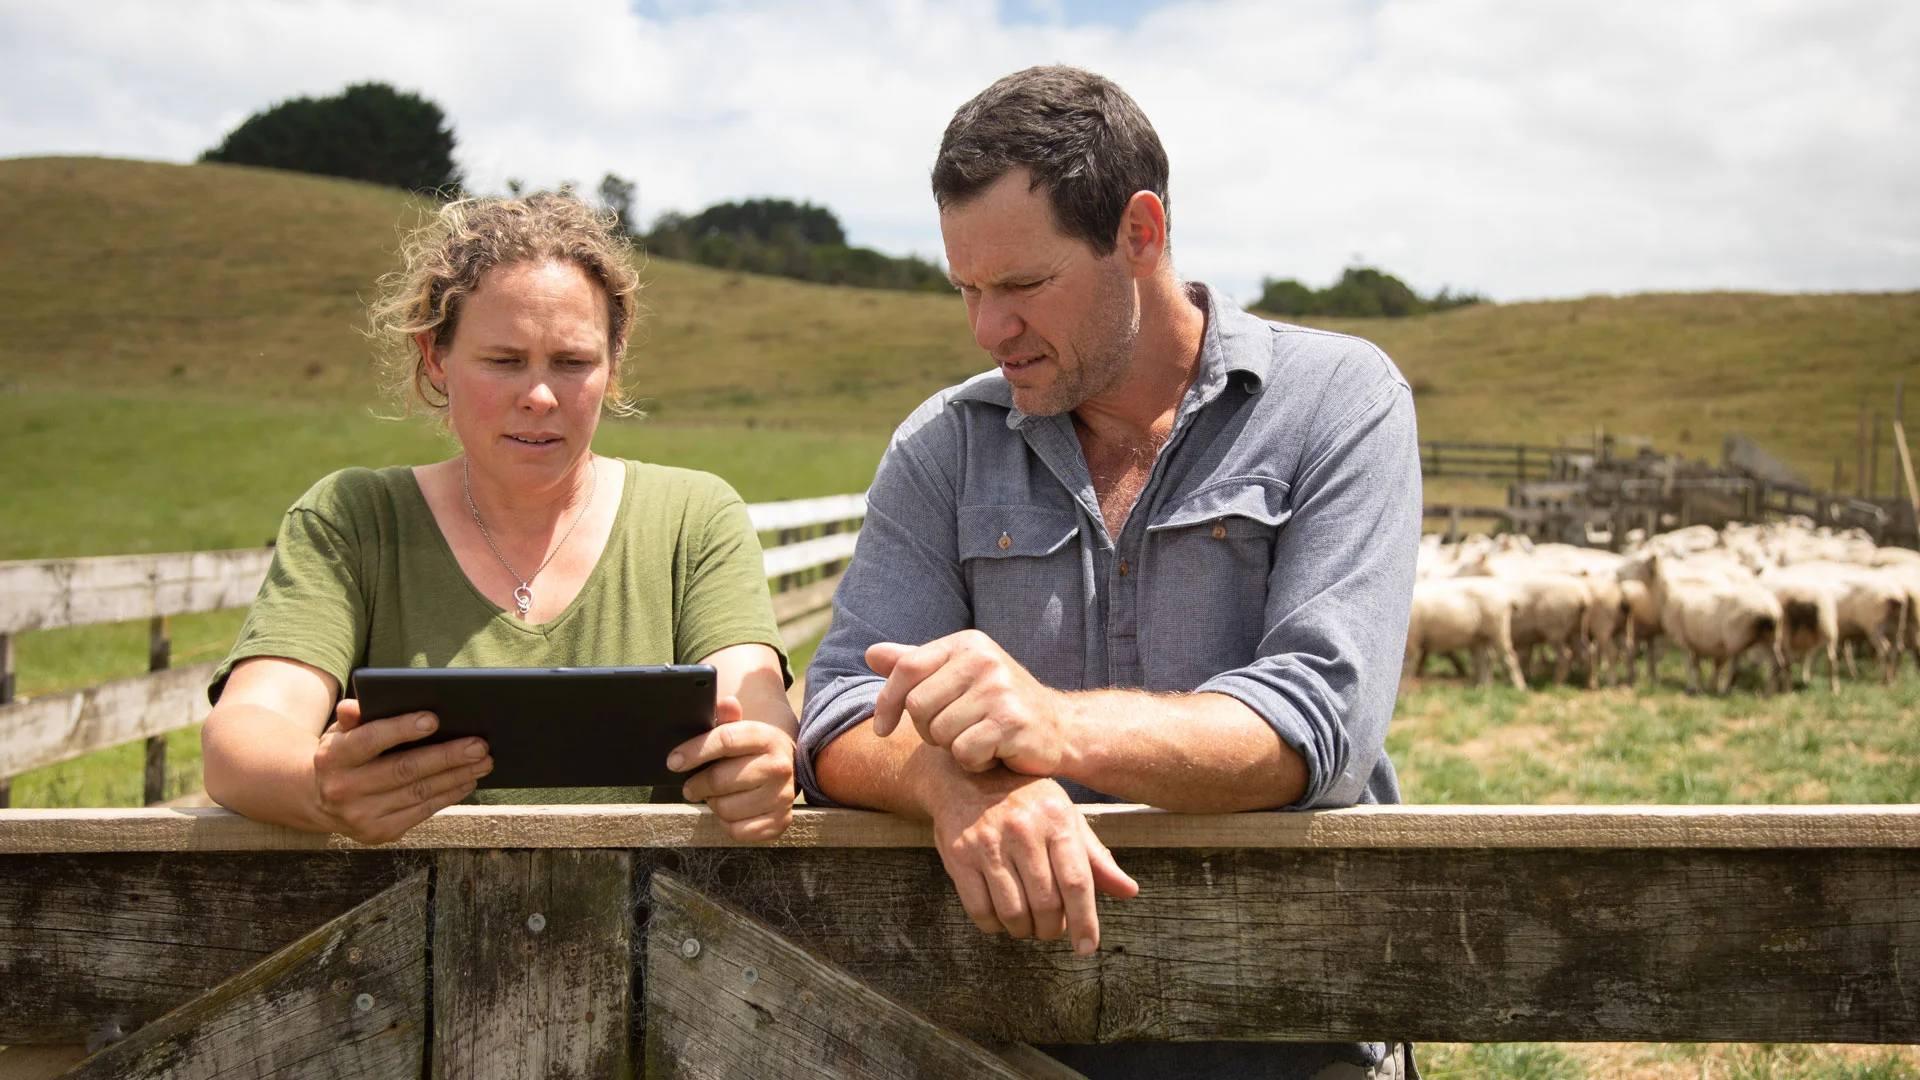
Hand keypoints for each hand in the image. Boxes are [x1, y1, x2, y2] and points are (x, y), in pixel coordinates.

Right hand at [311, 699, 492, 844]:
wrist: (319, 800)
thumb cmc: (342, 755)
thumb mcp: (339, 732)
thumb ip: (351, 718)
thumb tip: (355, 705)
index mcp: (334, 757)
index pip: (370, 739)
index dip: (402, 729)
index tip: (433, 718)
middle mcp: (344, 789)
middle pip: (404, 770)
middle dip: (447, 756)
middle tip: (479, 744)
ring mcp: (362, 815)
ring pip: (419, 792)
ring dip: (457, 776)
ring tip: (483, 761)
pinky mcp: (380, 832)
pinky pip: (422, 811)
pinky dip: (448, 795)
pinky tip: (467, 781)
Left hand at [670, 696, 796, 842]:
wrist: (784, 766)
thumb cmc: (750, 749)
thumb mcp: (739, 729)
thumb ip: (727, 718)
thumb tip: (727, 703)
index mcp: (766, 737)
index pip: (726, 741)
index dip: (694, 751)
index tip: (673, 762)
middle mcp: (779, 766)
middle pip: (720, 780)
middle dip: (697, 784)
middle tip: (692, 785)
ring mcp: (783, 796)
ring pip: (726, 808)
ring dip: (713, 803)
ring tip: (718, 795)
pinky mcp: (781, 821)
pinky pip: (738, 831)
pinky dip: (727, 823)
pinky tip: (732, 810)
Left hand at [868, 631, 1073, 775]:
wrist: (1059, 729)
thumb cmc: (1000, 705)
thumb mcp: (958, 678)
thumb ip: (916, 665)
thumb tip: (871, 654)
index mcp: (967, 644)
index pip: (906, 668)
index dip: (885, 702)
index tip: (881, 730)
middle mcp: (983, 660)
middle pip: (918, 706)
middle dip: (929, 731)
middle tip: (957, 733)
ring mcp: (1000, 689)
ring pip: (939, 733)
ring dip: (953, 748)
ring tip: (979, 740)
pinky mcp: (1011, 722)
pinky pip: (963, 752)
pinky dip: (973, 763)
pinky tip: (993, 754)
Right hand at [928, 770, 1137, 953]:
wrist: (966, 776)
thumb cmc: (1025, 800)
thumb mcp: (1065, 816)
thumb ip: (1095, 857)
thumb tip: (1129, 891)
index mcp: (1056, 819)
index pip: (1076, 882)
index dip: (1085, 921)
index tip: (1087, 947)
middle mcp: (1022, 829)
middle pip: (1046, 903)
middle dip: (1053, 928)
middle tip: (1052, 929)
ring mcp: (988, 842)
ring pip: (1013, 912)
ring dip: (1024, 930)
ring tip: (1028, 924)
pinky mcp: (959, 855)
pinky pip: (979, 910)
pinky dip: (994, 925)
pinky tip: (1001, 917)